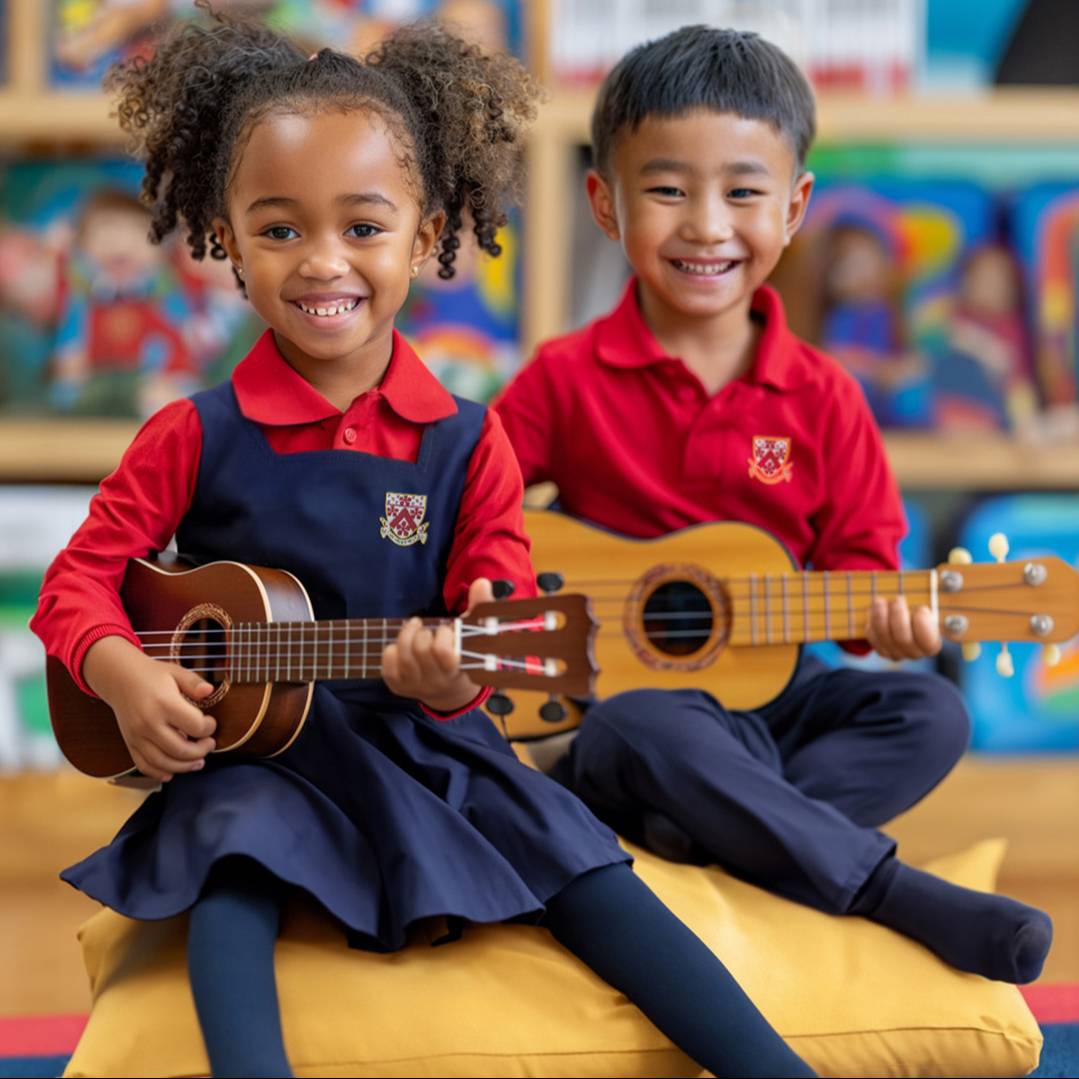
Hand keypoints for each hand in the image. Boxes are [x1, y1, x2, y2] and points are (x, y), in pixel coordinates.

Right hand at [83, 636, 216, 781]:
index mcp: (164, 704)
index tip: (211, 722)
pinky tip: (172, 772)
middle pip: (181, 750)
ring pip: (163, 763)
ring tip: (199, 761)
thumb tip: (209, 691)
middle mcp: (149, 723)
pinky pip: (143, 765)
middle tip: (209, 744)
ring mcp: (137, 736)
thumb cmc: (152, 675)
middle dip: (201, 751)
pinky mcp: (129, 743)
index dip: (209, 727)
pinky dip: (159, 773)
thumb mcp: (176, 672)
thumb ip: (194, 683)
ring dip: (184, 767)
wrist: (119, 677)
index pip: (195, 726)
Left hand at [382, 578, 493, 712]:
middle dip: (424, 632)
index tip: (448, 631)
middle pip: (420, 649)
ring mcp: (414, 685)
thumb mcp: (477, 634)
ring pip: (402, 654)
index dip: (443, 634)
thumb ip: (481, 607)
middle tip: (430, 631)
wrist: (450, 691)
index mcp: (455, 670)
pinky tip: (403, 646)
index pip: (442, 651)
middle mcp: (434, 682)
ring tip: (415, 629)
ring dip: (407, 634)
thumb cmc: (465, 655)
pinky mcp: (397, 685)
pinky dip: (393, 649)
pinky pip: (387, 662)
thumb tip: (481, 582)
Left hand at [866, 596, 940, 660]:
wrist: (904, 622)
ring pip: (885, 637)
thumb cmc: (919, 612)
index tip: (921, 608)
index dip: (923, 624)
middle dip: (898, 615)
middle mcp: (914, 653)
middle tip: (898, 598)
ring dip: (880, 616)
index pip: (928, 642)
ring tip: (880, 600)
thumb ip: (935, 606)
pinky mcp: (881, 649)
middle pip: (903, 639)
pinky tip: (873, 609)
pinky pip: (873, 637)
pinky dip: (872, 621)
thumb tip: (942, 594)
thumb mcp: (930, 609)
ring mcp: (896, 653)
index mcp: (931, 645)